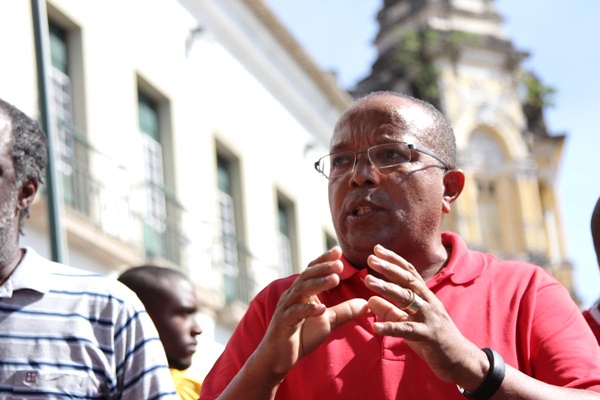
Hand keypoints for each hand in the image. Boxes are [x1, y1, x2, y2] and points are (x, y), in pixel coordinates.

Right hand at [253, 247, 367, 378]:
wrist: (279, 357)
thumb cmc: (301, 336)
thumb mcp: (328, 322)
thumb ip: (345, 311)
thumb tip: (366, 303)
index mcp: (302, 292)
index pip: (312, 271)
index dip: (324, 260)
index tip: (338, 251)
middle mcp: (292, 295)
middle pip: (307, 276)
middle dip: (323, 268)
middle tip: (340, 263)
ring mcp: (286, 308)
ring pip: (301, 290)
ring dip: (318, 283)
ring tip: (334, 279)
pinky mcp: (283, 322)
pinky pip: (295, 312)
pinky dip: (308, 309)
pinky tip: (321, 308)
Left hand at [363, 244, 484, 385]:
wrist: (460, 360)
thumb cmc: (433, 339)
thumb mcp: (409, 322)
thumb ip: (390, 311)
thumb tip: (369, 300)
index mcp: (425, 296)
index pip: (409, 272)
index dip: (394, 259)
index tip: (377, 248)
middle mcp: (428, 302)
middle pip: (408, 280)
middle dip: (389, 268)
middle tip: (370, 258)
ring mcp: (430, 318)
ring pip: (407, 299)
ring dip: (386, 288)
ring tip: (367, 281)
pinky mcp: (429, 336)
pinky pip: (408, 330)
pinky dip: (391, 327)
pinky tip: (375, 327)